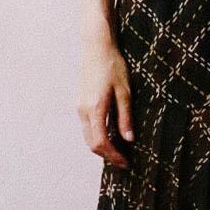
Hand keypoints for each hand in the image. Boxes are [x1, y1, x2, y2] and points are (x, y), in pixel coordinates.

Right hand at [78, 40, 133, 167]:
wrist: (95, 47)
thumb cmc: (112, 65)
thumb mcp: (125, 91)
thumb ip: (126, 117)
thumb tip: (129, 139)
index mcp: (95, 108)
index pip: (101, 142)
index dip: (113, 156)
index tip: (126, 162)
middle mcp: (83, 110)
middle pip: (92, 143)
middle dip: (107, 155)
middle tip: (124, 161)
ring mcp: (80, 106)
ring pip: (88, 136)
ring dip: (102, 147)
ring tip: (119, 151)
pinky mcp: (81, 103)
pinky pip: (87, 127)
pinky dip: (98, 136)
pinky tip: (111, 136)